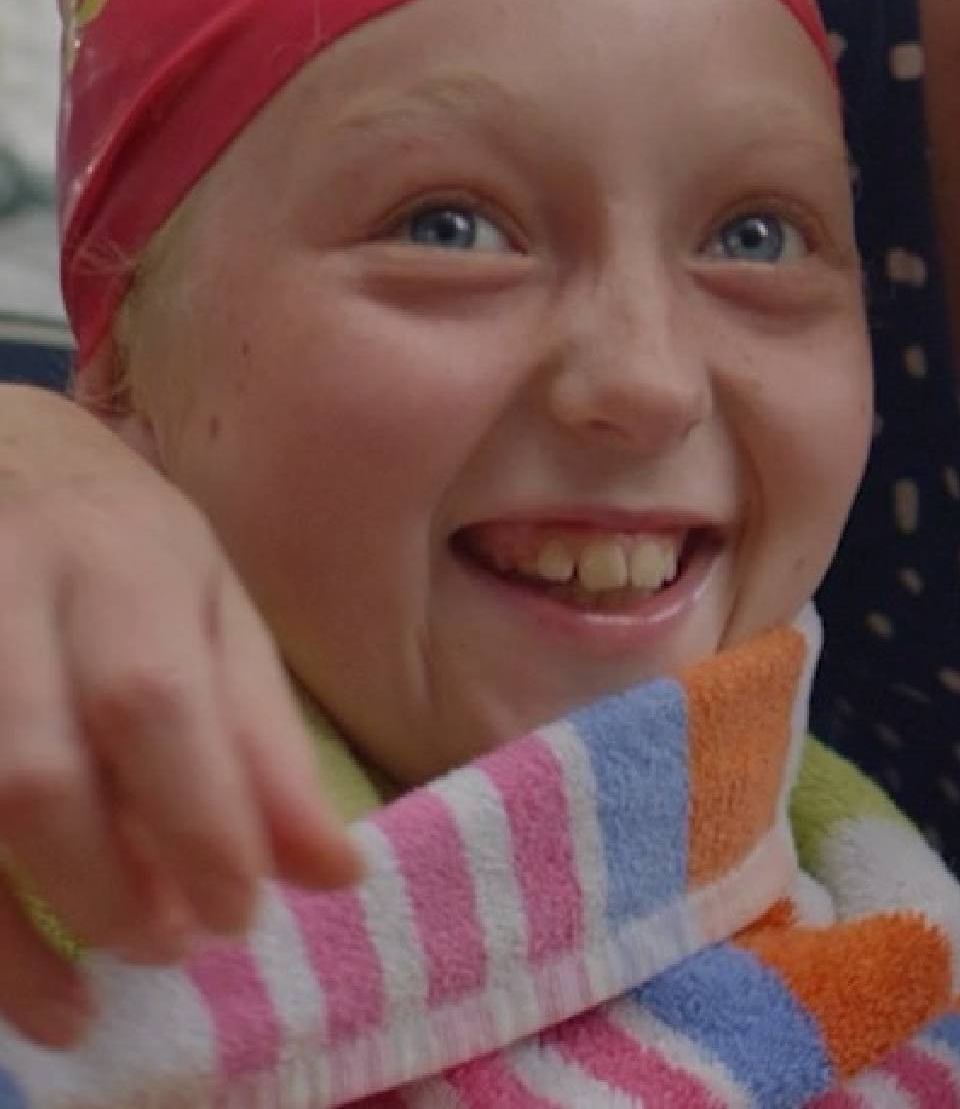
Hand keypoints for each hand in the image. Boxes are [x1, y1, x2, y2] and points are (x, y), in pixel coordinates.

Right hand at [0, 387, 360, 1046]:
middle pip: (39, 774)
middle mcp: (10, 598)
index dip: (197, 823)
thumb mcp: (209, 604)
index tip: (239, 916)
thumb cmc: (115, 545)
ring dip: (21, 936)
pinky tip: (12, 982)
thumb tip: (339, 873)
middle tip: (170, 947)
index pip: (153, 702)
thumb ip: (266, 738)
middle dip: (108, 889)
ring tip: (85, 1001)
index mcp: (120, 562)